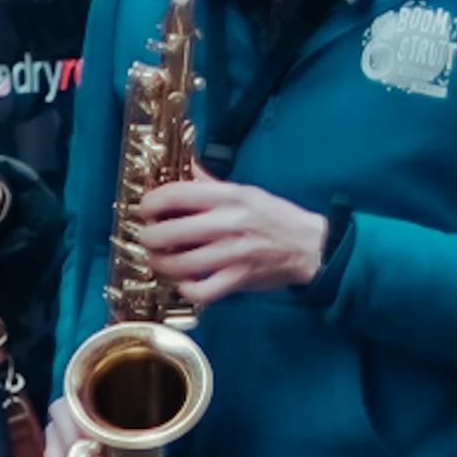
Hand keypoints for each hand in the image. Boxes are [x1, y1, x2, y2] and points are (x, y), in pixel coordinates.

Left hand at [132, 176, 328, 308]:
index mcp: (229, 196)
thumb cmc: (276, 217)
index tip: (145, 209)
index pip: (177, 194)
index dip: (151, 203)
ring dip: (161, 264)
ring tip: (160, 261)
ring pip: (179, 263)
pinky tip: (185, 282)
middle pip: (170, 231)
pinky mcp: (239, 278)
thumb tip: (185, 165)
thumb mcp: (246, 191)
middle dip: (149, 237)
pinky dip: (186, 289)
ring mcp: (234, 253)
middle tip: (148, 238)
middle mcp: (229, 223)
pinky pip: (201, 291)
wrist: (311, 245)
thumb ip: (211, 183)